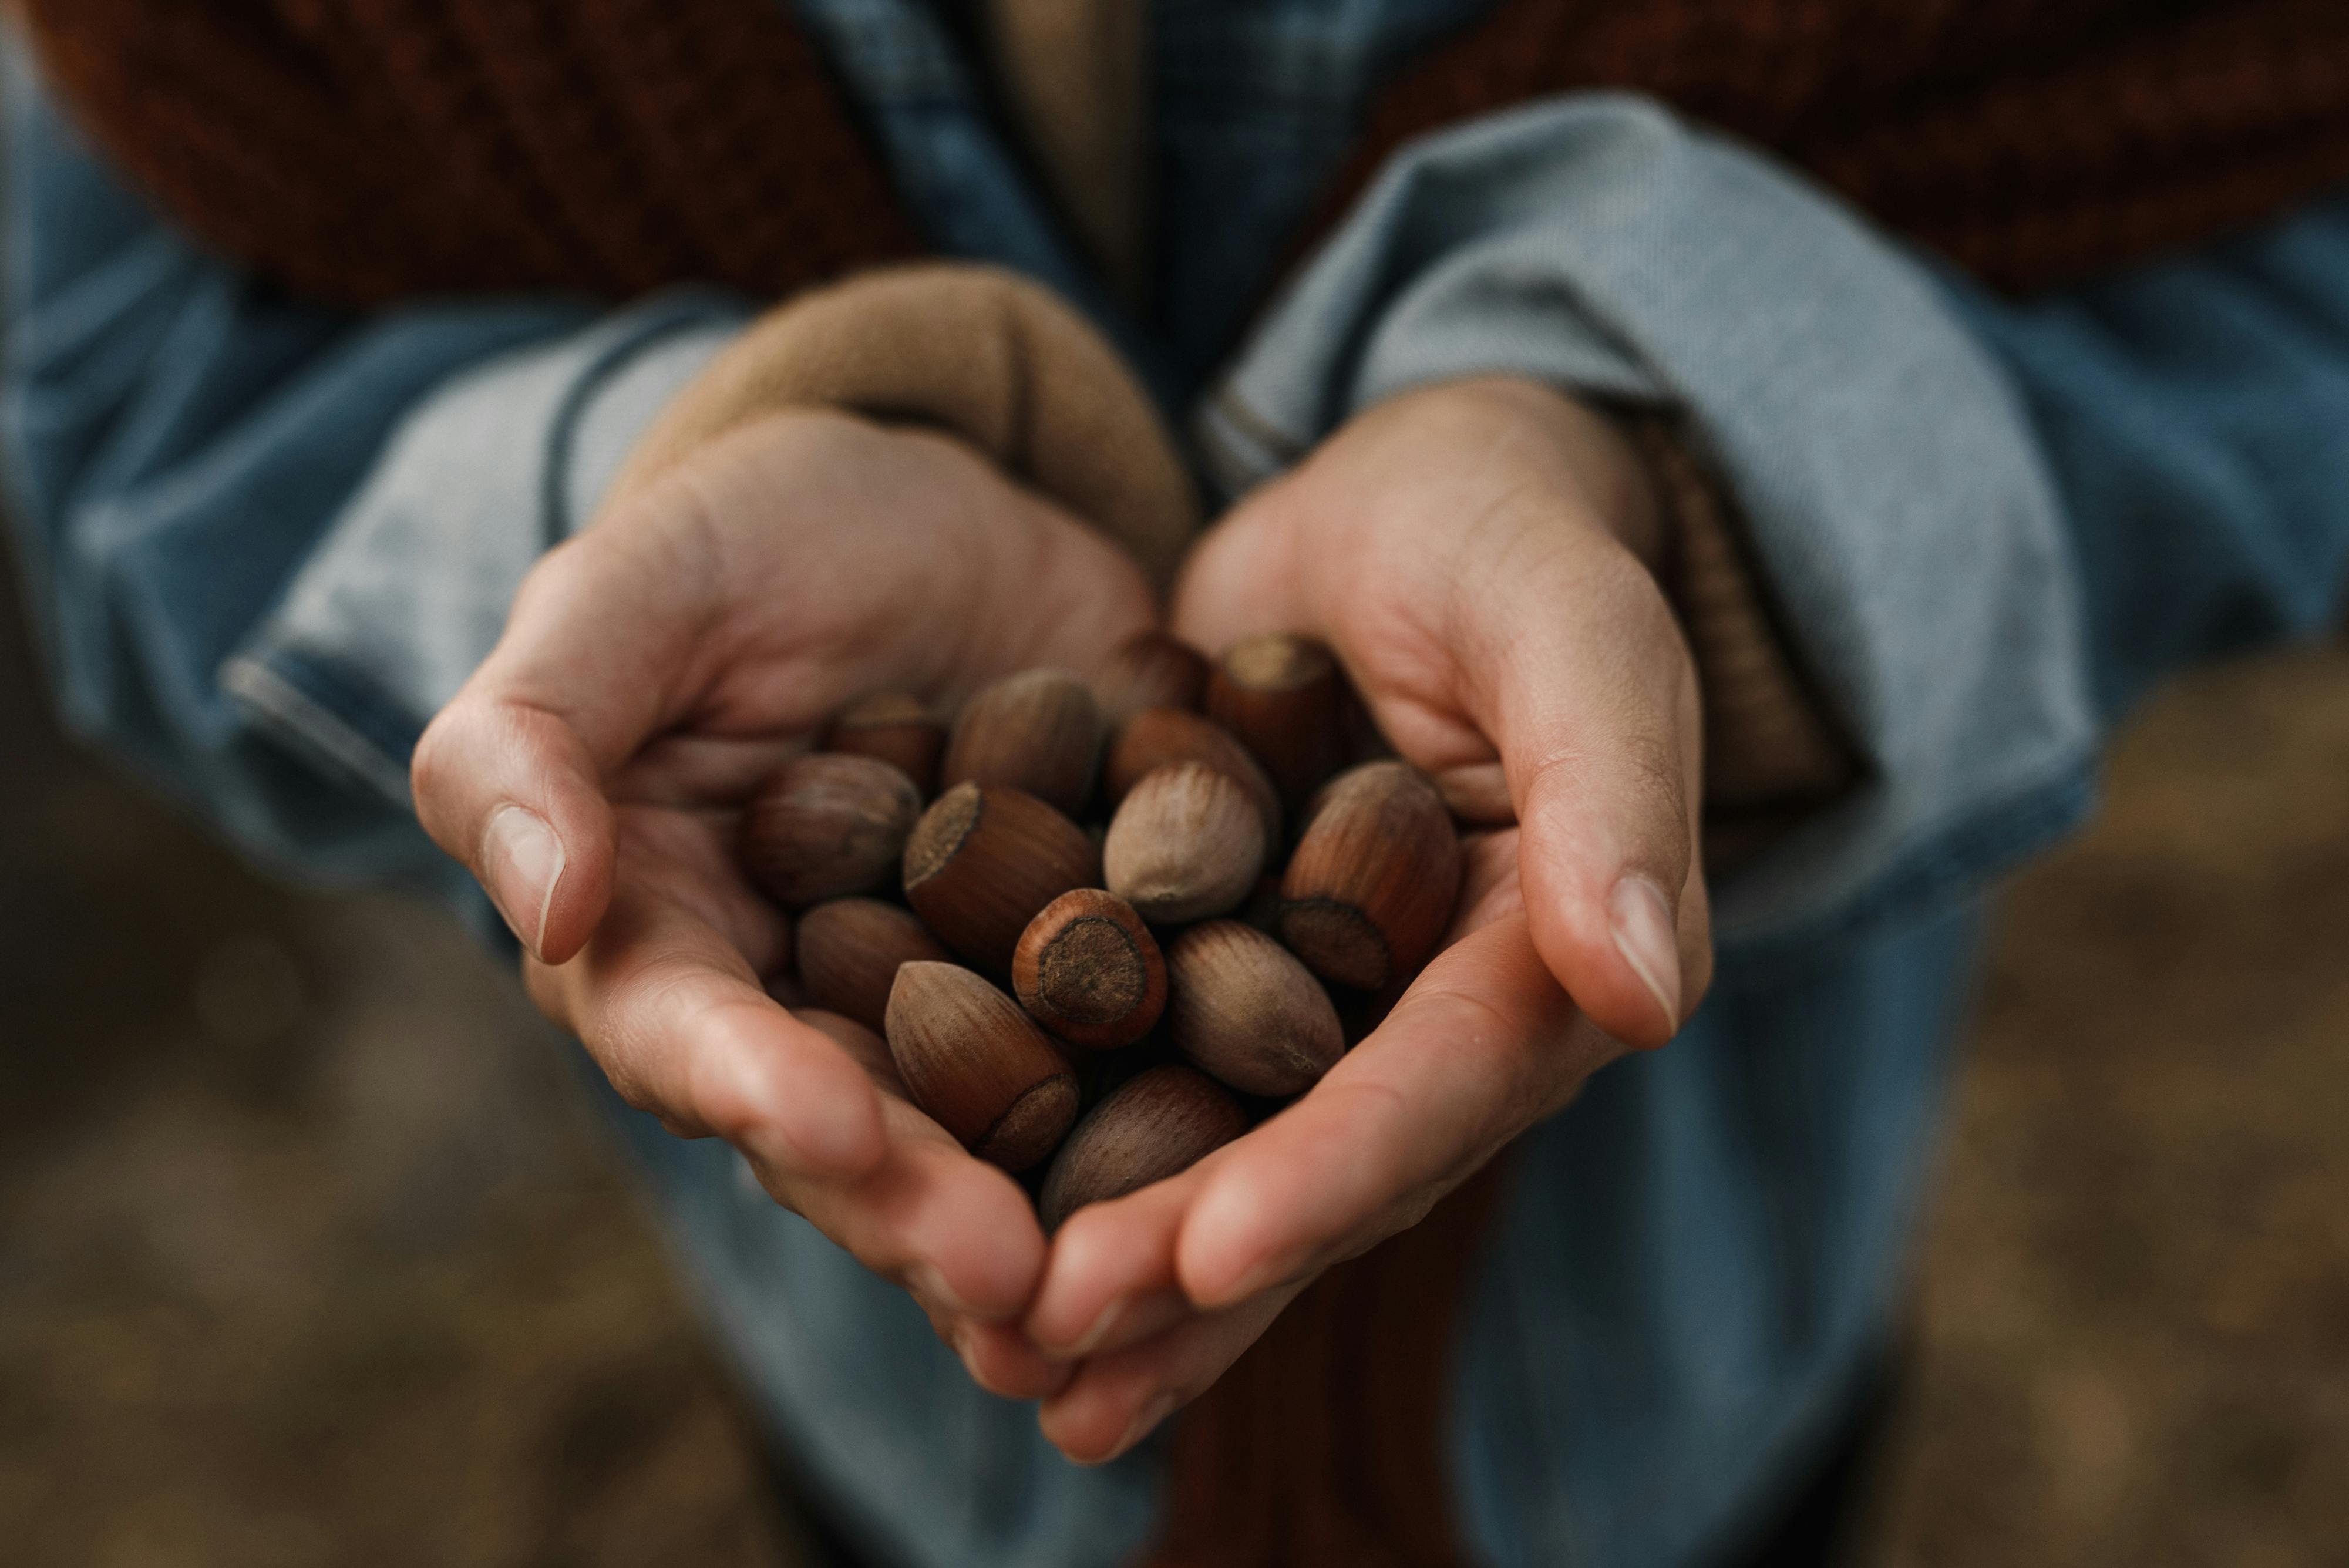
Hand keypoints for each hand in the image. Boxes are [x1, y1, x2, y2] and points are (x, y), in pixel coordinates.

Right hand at [413, 409, 1155, 1395]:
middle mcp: (807, 1013)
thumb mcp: (632, 591)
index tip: (833, 1132)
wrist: (948, 508)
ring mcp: (959, 1008)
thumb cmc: (753, 538)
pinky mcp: (1092, 974)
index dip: (753, 1091)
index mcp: (665, 939)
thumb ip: (533, 736)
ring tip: (1122, 1285)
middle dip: (923, 1212)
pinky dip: (1182, 1125)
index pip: (687, 1037)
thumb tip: (547, 907)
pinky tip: (1250, 1185)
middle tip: (1013, 1281)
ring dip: (1052, 1221)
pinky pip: (1136, 1057)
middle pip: (850, 1136)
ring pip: (993, 1139)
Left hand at [1023, 376, 1713, 1460]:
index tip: (1210, 1257)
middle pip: (1312, 1165)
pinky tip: (950, 1229)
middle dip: (1188, 1268)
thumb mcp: (1574, 627)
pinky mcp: (1211, 967)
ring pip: (1217, 1156)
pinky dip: (1055, 1153)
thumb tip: (1647, 994)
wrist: (1412, 499)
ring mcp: (1314, 1008)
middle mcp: (1430, 1023)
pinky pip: (1133, 1075)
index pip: (1438, 1089)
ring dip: (1117, 1268)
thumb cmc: (1510, 536)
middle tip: (1051, 1346)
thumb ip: (1614, 790)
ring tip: (997, 1354)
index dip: (1330, 1178)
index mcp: (1549, 968)